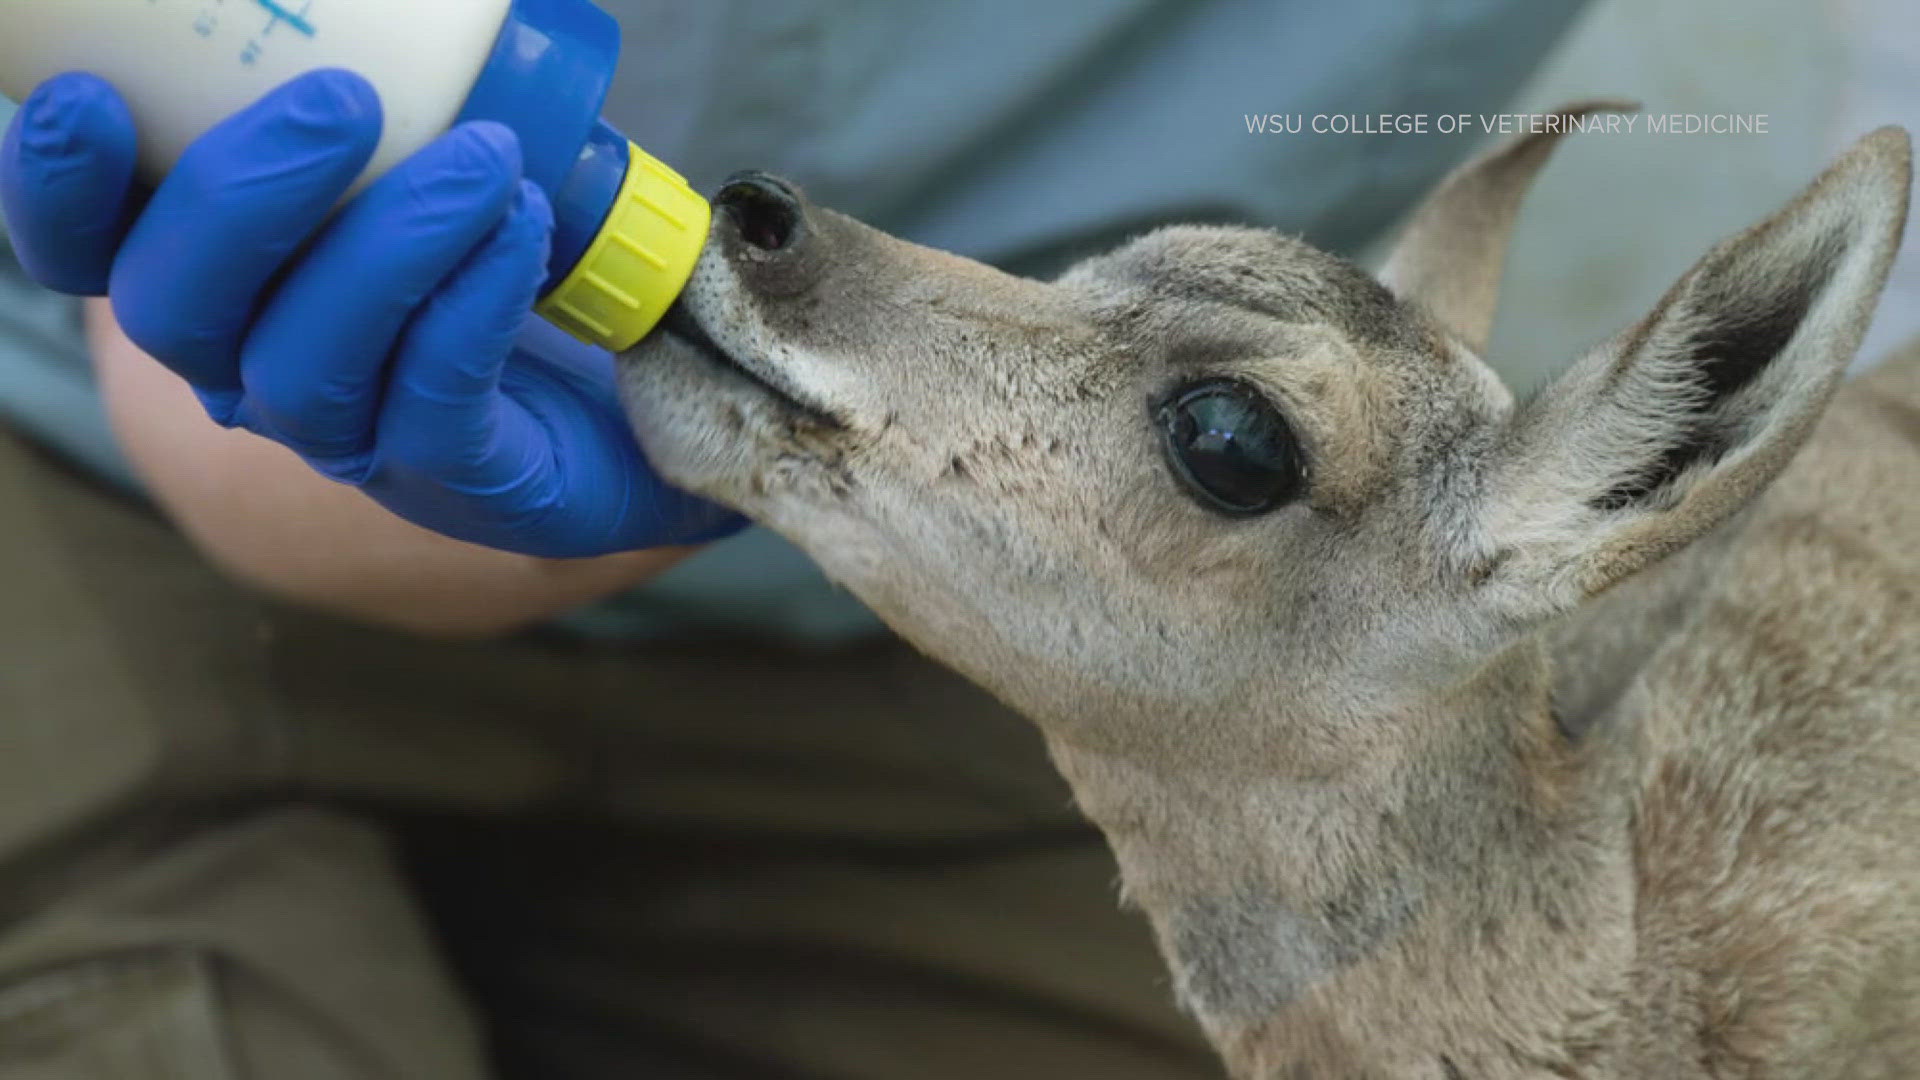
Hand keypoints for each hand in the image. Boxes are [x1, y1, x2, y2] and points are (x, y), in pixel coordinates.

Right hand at [1, 69, 742, 556]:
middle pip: (176, 308)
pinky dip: (473, 301)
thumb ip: (361, 96)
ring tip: (488, 158)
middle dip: (243, 196)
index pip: (85, 254)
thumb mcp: (406, 159)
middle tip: (344, 103)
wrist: (611, 393)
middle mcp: (247, 368)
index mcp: (212, 281)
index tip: (91, 98)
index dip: (58, 190)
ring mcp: (344, 432)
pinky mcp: (449, 472)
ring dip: (390, 242)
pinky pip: (435, 395)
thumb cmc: (484, 252)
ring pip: (306, 362)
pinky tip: (524, 224)